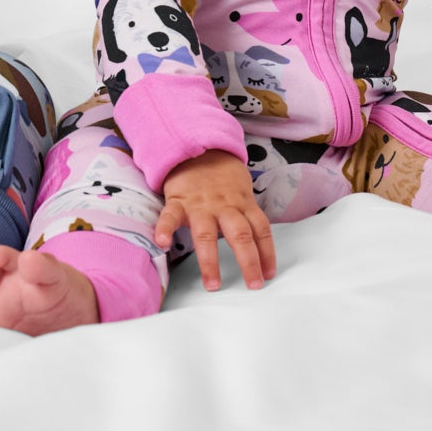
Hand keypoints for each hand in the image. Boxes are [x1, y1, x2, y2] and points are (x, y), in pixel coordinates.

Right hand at [156, 149, 276, 290]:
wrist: (197, 146)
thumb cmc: (221, 175)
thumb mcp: (241, 190)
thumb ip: (246, 214)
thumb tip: (258, 245)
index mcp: (242, 203)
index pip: (261, 229)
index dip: (267, 253)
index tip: (269, 275)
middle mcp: (224, 206)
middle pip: (240, 234)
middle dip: (248, 261)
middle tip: (254, 285)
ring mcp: (200, 204)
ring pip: (207, 234)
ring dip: (210, 260)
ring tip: (213, 284)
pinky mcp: (178, 201)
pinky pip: (170, 216)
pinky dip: (165, 229)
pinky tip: (162, 243)